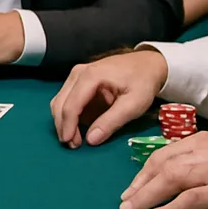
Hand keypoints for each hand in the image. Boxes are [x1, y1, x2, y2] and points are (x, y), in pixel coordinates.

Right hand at [51, 51, 167, 147]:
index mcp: (91, 76)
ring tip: (75, 139)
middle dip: (63, 126)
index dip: (68, 126)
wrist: (148, 63)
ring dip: (63, 121)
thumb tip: (90, 140)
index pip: (71, 104)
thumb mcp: (133, 105)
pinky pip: (67, 98)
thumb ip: (111, 122)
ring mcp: (77, 74)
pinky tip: (79, 126)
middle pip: (60, 102)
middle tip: (74, 145)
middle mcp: (78, 73)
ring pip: (59, 100)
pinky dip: (69, 114)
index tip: (71, 144)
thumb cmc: (143, 83)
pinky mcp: (79, 79)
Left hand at [119, 132, 207, 208]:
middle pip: (158, 167)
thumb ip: (201, 161)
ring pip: (167, 181)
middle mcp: (199, 152)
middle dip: (138, 187)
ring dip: (144, 198)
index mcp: (199, 142)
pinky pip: (185, 201)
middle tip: (123, 204)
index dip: (143, 173)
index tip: (131, 189)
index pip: (161, 155)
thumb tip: (180, 177)